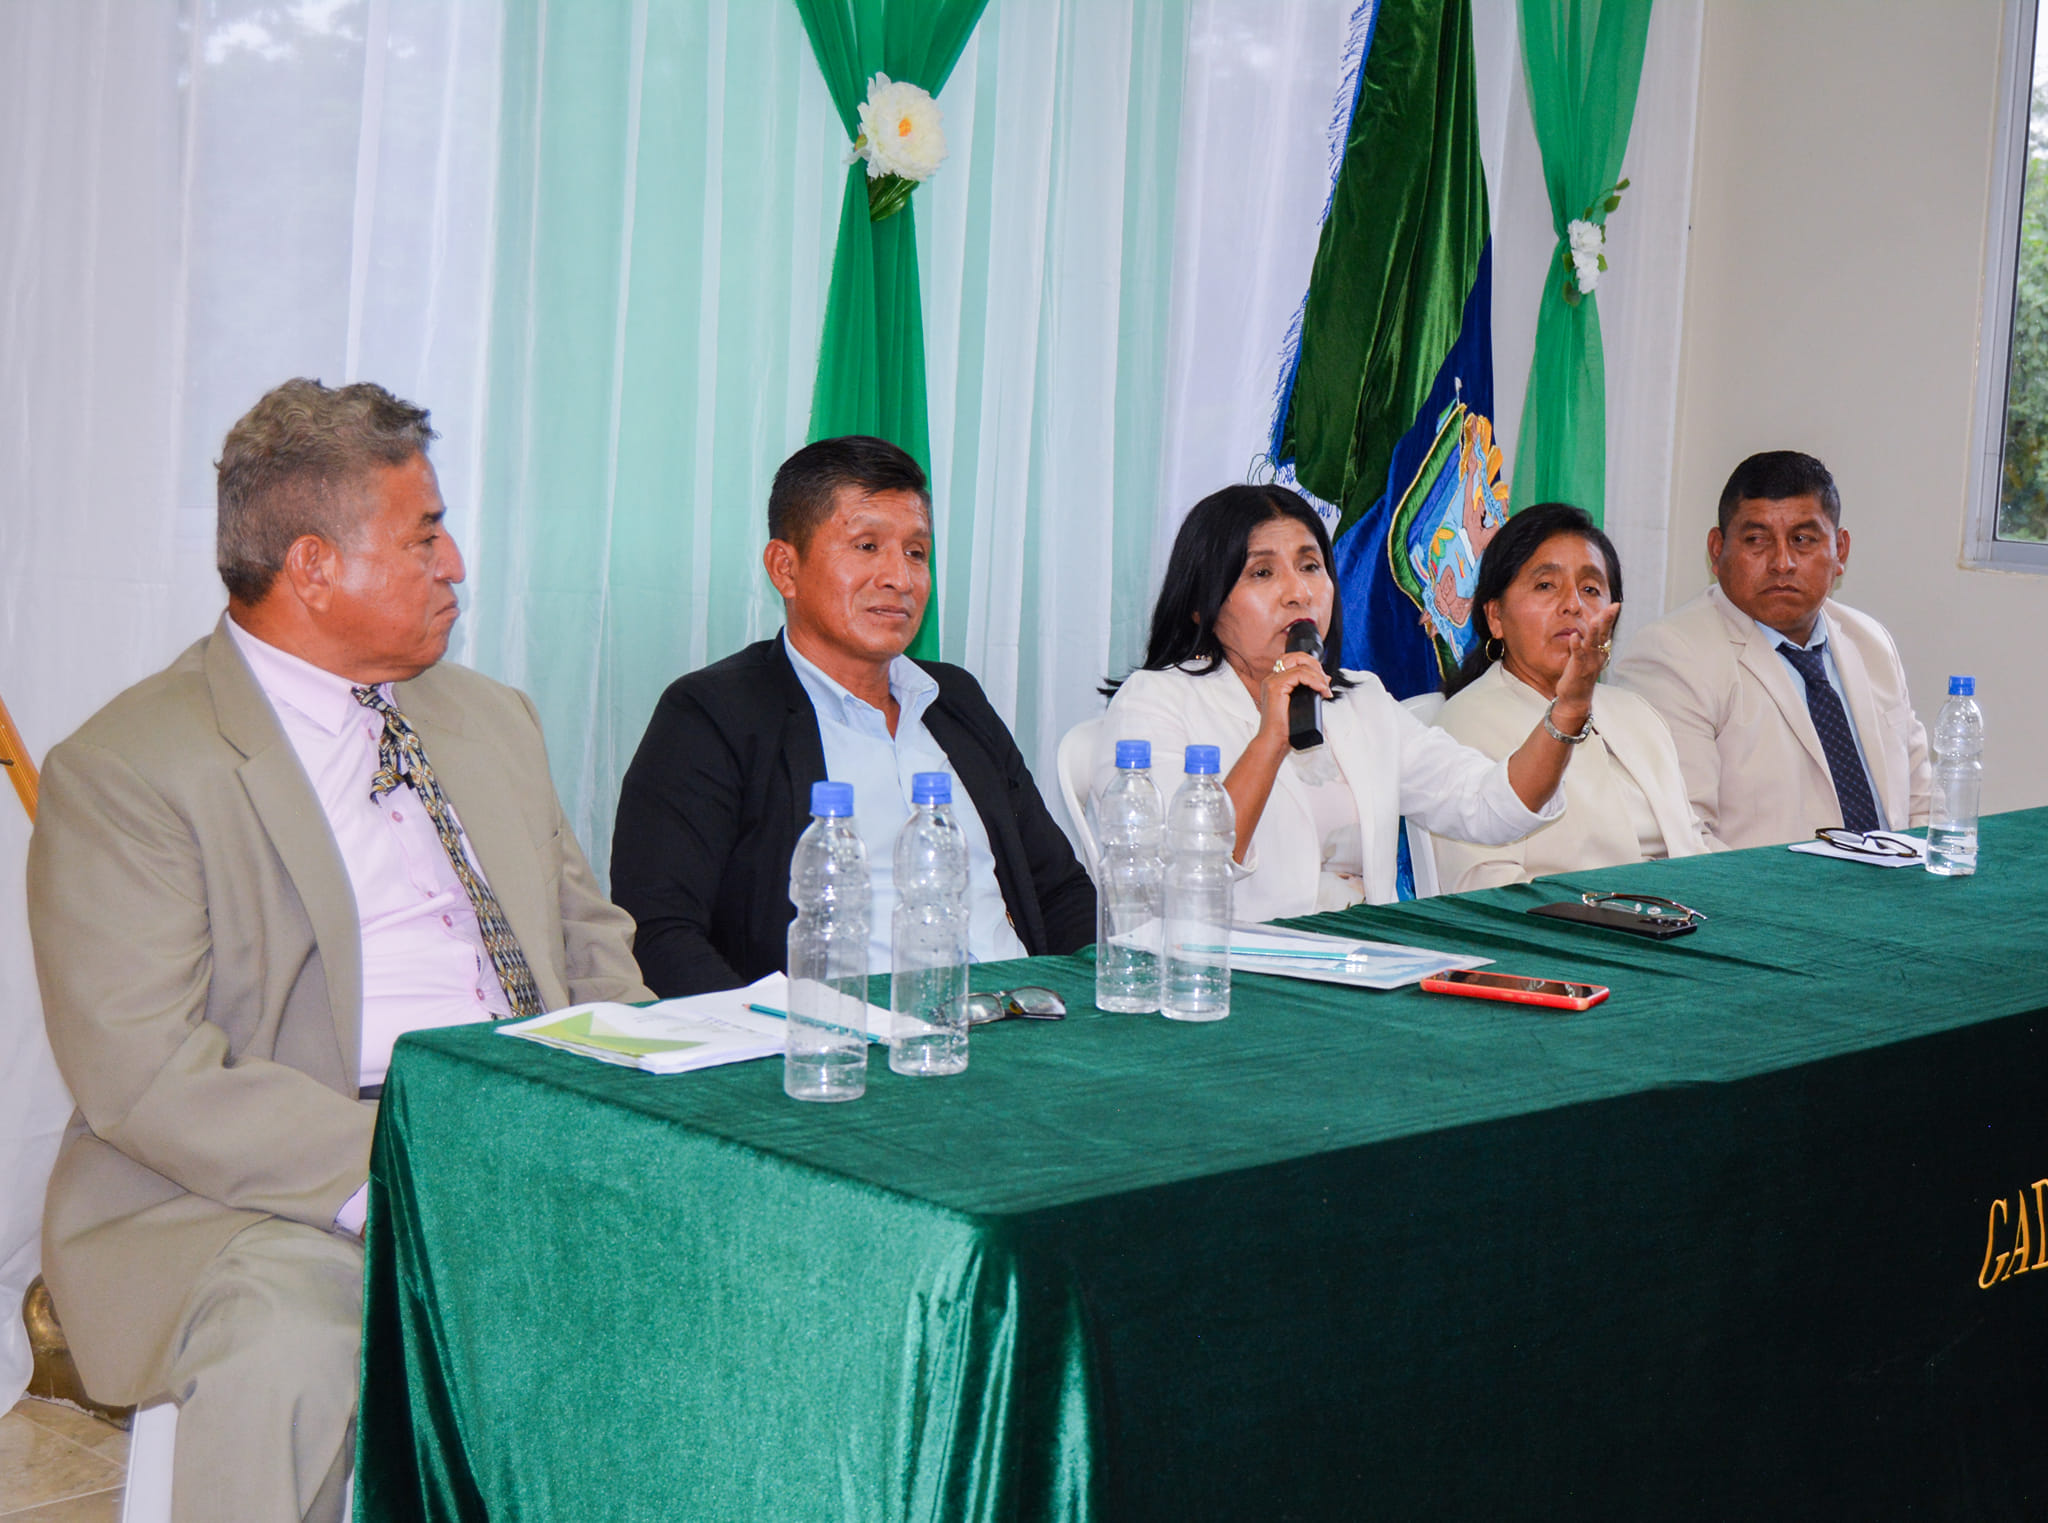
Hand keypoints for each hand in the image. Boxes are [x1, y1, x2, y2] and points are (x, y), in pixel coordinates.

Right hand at [1251, 649, 1332, 745]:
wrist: (1274, 741)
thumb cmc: (1286, 728)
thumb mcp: (1302, 703)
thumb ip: (1310, 689)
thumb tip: (1325, 679)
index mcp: (1276, 681)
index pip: (1294, 660)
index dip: (1312, 666)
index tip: (1323, 682)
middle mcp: (1272, 678)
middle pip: (1297, 657)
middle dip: (1316, 666)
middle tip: (1325, 683)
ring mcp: (1272, 681)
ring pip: (1301, 665)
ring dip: (1319, 676)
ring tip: (1325, 690)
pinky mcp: (1275, 686)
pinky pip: (1300, 674)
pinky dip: (1314, 681)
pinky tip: (1321, 690)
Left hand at [1551, 602, 1620, 728]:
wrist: (1575, 698)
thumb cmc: (1580, 676)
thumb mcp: (1587, 656)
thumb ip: (1589, 642)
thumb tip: (1592, 627)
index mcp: (1600, 652)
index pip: (1606, 632)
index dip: (1609, 619)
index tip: (1615, 605)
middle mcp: (1597, 656)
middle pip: (1603, 635)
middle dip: (1607, 620)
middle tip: (1613, 607)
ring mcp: (1588, 663)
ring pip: (1592, 644)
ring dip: (1593, 631)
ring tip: (1594, 619)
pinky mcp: (1578, 670)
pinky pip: (1578, 656)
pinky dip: (1576, 646)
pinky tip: (1573, 636)